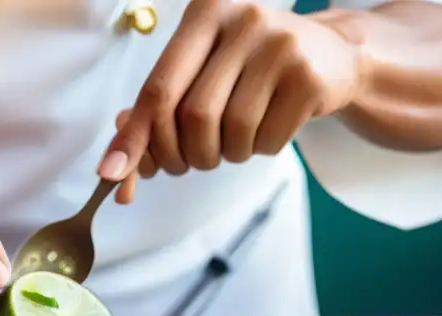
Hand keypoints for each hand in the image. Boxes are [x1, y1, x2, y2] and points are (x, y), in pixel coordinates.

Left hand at [100, 0, 363, 202]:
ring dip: (225, 154)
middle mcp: (243, 20)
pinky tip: (267, 129)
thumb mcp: (199, 77)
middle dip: (184, 154)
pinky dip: (258, 150)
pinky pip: (266, 140)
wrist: (331, 57)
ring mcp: (281, 45)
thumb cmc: (249, 72)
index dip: (134, 138)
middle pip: (192, 116)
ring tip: (235, 141)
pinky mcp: (309, 77)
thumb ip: (154, 114)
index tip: (110, 175)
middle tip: (190, 162)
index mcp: (204, 14)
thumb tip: (114, 166)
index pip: (158, 88)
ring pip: (230, 132)